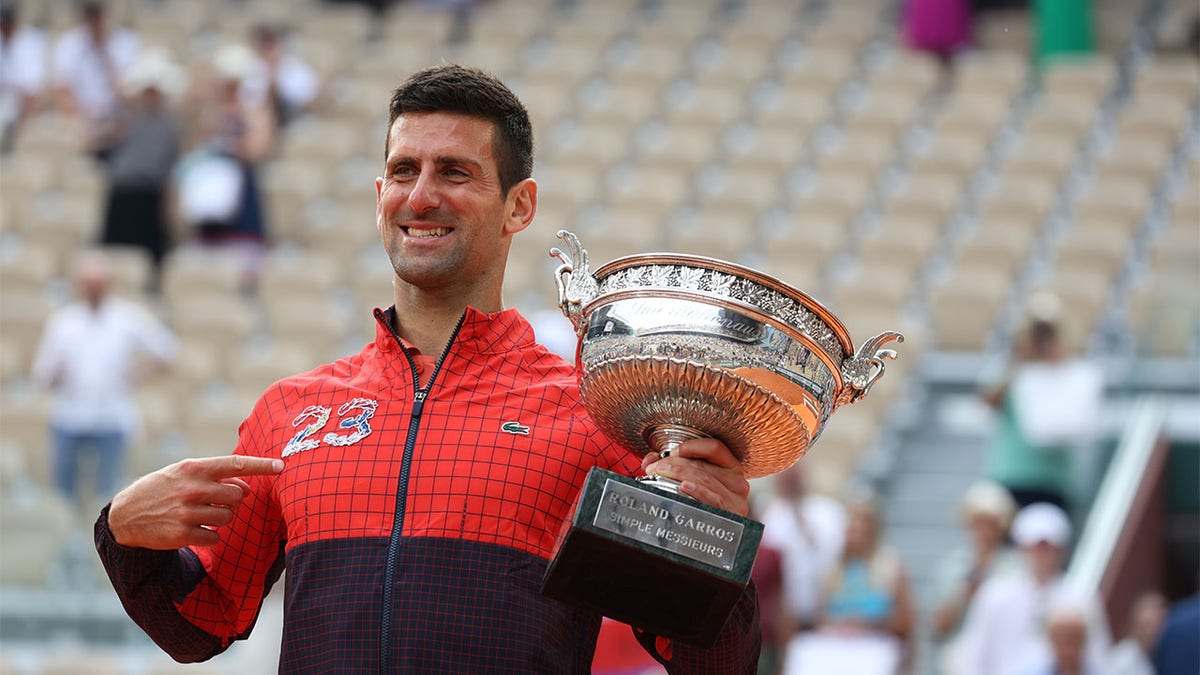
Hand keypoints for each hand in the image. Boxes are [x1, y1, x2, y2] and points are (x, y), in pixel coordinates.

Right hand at [108, 456, 283, 549]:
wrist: (125, 514)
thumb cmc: (163, 489)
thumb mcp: (183, 473)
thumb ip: (215, 477)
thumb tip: (246, 487)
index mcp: (194, 468)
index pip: (235, 463)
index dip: (261, 465)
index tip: (282, 466)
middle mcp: (192, 488)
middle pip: (237, 495)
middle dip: (233, 500)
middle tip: (216, 501)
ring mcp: (187, 512)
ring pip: (228, 517)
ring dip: (221, 518)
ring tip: (200, 515)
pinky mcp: (182, 534)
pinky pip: (214, 537)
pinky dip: (209, 536)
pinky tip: (193, 530)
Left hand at [641, 438, 749, 515]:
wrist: (715, 545)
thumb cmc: (703, 508)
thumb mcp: (692, 483)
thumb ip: (671, 467)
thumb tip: (650, 459)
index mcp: (731, 469)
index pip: (715, 448)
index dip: (691, 446)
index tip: (671, 451)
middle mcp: (737, 483)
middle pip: (703, 465)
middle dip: (674, 463)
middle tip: (654, 466)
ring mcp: (735, 500)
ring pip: (705, 479)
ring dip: (678, 473)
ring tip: (658, 474)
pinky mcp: (730, 516)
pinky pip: (713, 499)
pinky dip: (697, 490)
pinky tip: (683, 486)